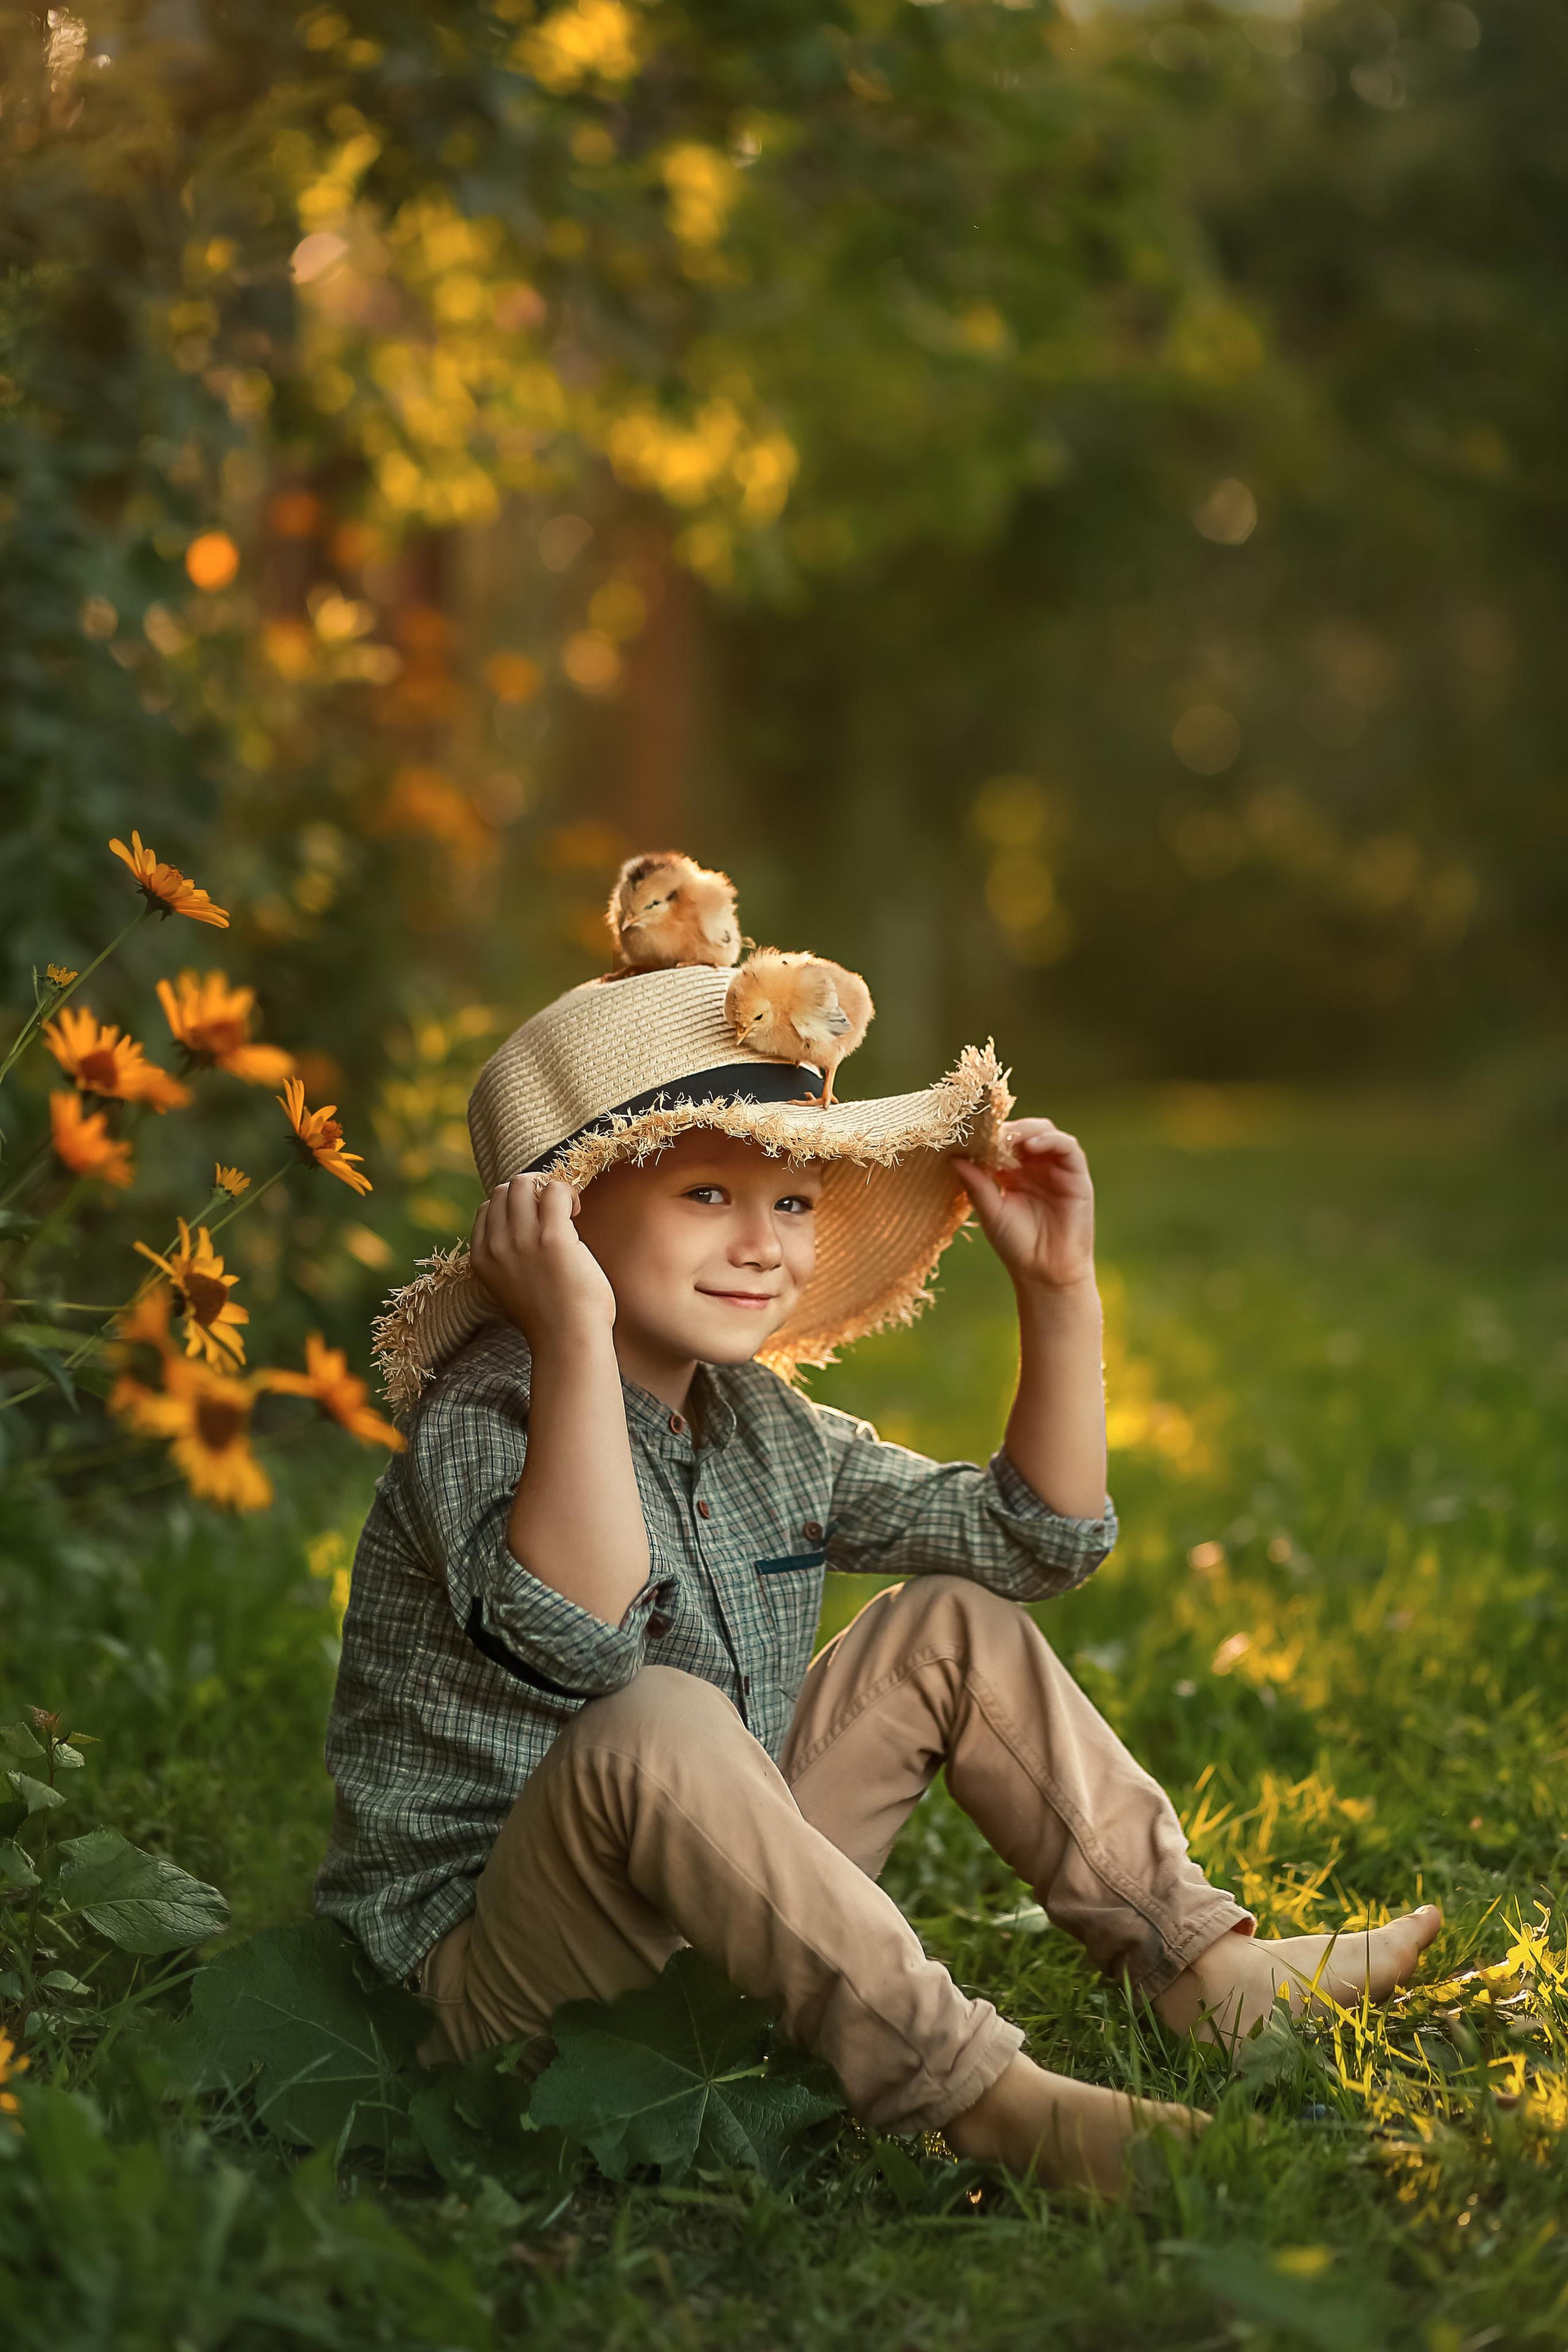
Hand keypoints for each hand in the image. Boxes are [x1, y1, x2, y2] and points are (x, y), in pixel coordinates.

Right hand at [470, 1176, 616, 1350]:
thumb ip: (507, 1258)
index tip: (536, 1221)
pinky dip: (567, 1193)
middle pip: (504, 1190)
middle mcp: (496, 1245)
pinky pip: (554, 1190)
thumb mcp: (510, 1286)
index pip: (486, 1208)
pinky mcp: (552, 1236)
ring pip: (524, 1182)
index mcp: (481, 1258)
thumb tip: (524, 1225)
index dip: (514, 1206)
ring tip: (566, 1211)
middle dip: (530, 1191)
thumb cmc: (549, 1318)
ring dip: (548, 1188)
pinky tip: (577, 1211)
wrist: (568, 1341)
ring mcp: (522, 1239)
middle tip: (554, 1213)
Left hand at [953, 1119, 1095, 1295]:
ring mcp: (1057, 1169)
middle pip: (1023, 1131)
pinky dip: (1050, 1140)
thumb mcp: (991, 1212)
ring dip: (1028, 1129)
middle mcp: (1035, 1167)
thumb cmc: (1017, 1245)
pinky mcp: (1077, 1176)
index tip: (969, 1132)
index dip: (988, 1134)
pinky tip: (1032, 1145)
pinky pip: (1068, 1147)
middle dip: (1007, 1128)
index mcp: (1012, 1173)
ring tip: (1009, 1137)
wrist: (1046, 1273)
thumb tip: (953, 1158)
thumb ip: (976, 1184)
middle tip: (989, 1131)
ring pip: (1045, 1132)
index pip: (1002, 1142)